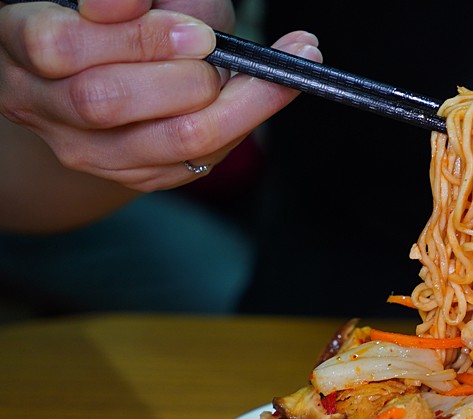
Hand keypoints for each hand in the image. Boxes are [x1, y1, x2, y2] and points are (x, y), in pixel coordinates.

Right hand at [0, 0, 319, 190]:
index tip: (196, 32)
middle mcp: (38, 101)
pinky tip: (274, 91)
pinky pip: (195, 162)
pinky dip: (246, 124)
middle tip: (218, 49)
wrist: (134, 63)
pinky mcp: (133, 175)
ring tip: (273, 74)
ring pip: (163, 141)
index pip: (57, 46)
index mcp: (19, 38)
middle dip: (180, 76)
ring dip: (232, 106)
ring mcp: (83, 149)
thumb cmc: (138, 9)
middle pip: (103, 102)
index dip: (132, 38)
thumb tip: (123, 3)